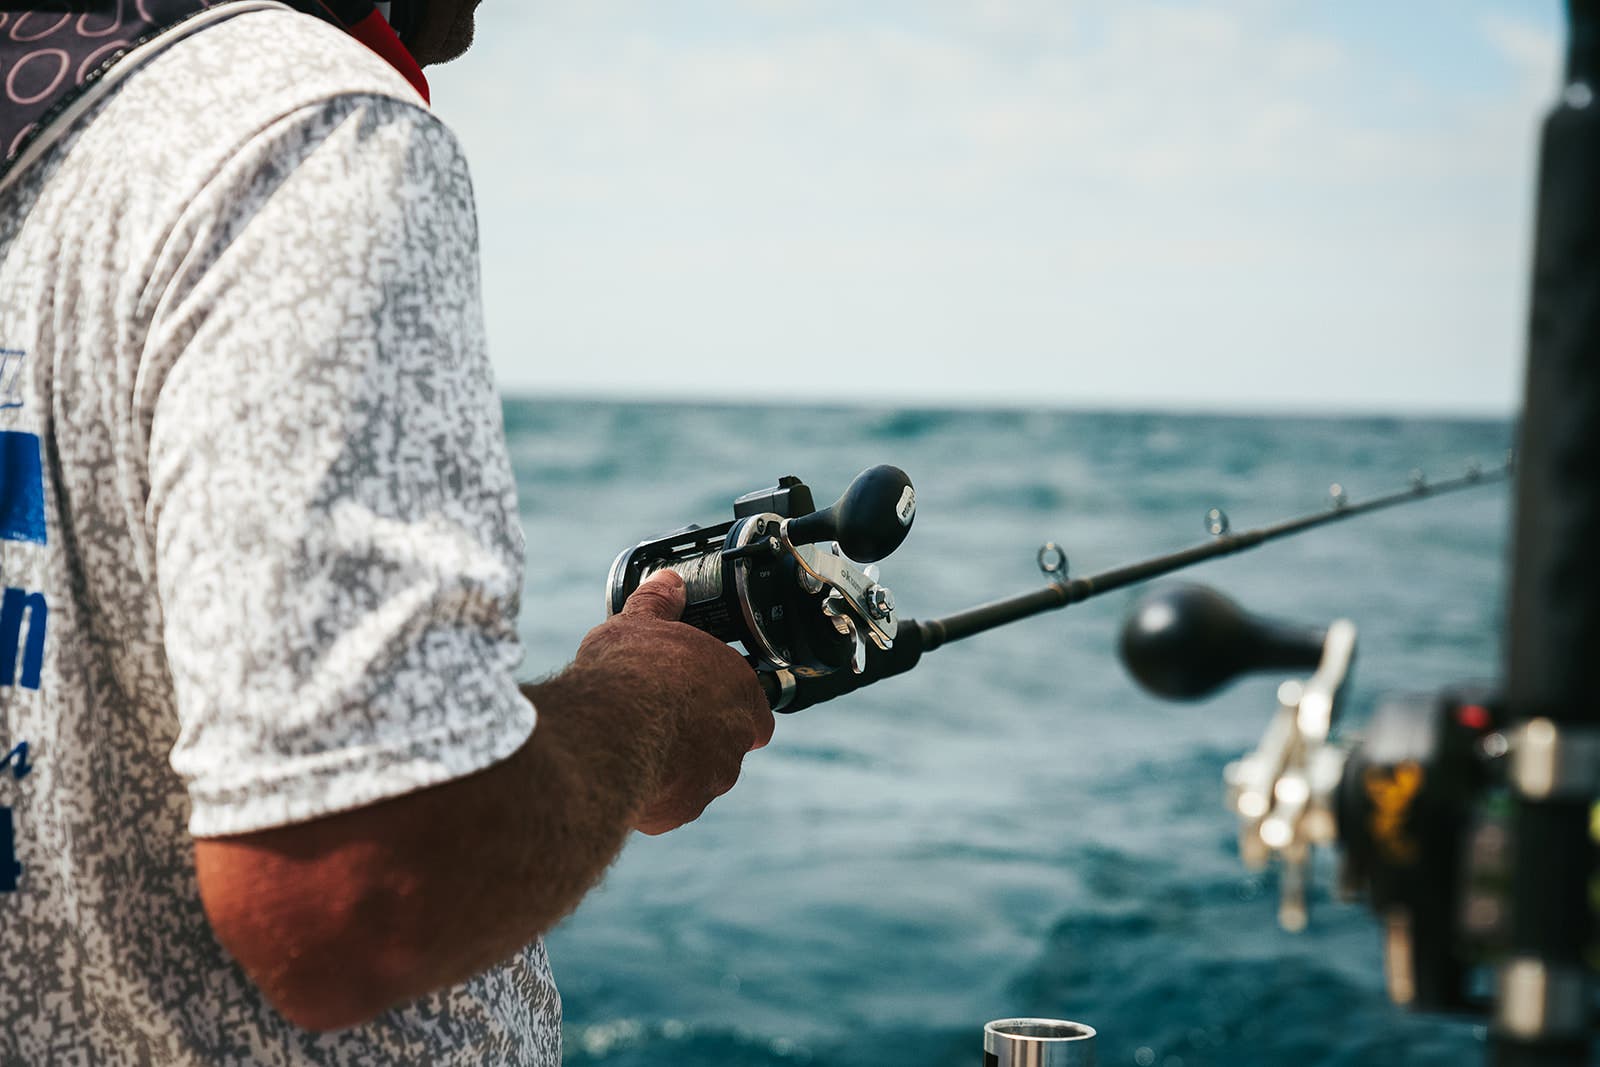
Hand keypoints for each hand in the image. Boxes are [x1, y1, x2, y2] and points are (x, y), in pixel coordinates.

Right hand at [575, 570, 773, 834]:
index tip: (703, 700)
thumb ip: (658, 603)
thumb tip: (668, 581)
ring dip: (678, 767)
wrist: (608, 728)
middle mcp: (735, 738)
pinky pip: (669, 804)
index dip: (730, 705)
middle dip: (700, 737)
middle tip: (662, 721)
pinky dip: (652, 795)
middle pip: (728, 744)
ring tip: (637, 747)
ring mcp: (711, 780)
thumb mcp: (640, 622)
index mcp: (739, 689)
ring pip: (700, 778)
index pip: (755, 707)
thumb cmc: (630, 670)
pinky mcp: (679, 810)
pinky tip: (623, 774)